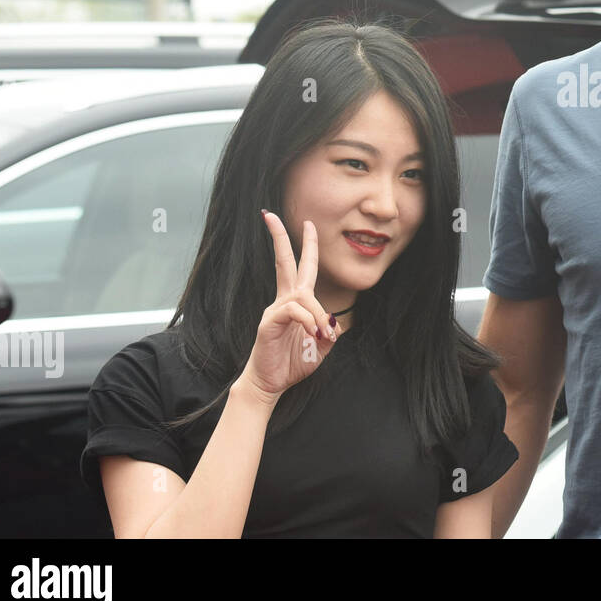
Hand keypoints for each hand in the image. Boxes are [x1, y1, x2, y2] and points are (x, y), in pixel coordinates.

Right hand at [238, 211, 342, 402]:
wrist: (271, 384)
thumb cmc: (293, 363)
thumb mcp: (321, 347)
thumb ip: (329, 330)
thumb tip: (331, 319)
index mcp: (297, 303)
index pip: (303, 269)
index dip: (307, 247)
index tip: (308, 224)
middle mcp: (284, 301)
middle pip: (286, 262)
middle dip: (286, 238)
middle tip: (279, 216)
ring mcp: (275, 309)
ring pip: (303, 295)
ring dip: (317, 315)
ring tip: (320, 336)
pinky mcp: (268, 322)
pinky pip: (294, 311)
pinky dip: (308, 321)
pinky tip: (311, 335)